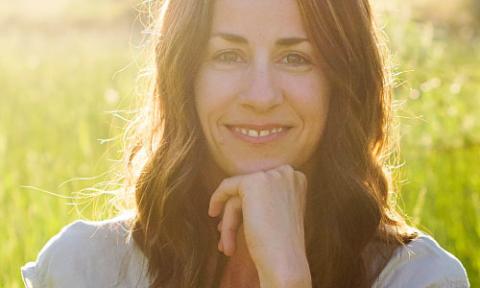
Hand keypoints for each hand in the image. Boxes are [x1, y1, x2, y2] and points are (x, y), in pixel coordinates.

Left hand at [208, 165, 310, 285]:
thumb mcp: (278, 213)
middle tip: (224, 232)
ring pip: (239, 195)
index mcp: (297, 179)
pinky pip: (227, 187)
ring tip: (226, 246)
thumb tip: (238, 191)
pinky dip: (217, 200)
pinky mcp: (254, 182)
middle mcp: (288, 173)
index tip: (241, 222)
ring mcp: (272, 175)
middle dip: (236, 212)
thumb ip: (265, 198)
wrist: (285, 261)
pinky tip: (214, 217)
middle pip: (251, 191)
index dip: (249, 205)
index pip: (264, 187)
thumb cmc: (281, 245)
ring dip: (230, 221)